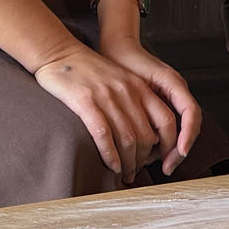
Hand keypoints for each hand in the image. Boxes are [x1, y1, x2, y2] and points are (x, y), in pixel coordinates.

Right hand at [32, 40, 193, 177]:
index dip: (168, 145)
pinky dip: (110, 154)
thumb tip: (146, 136)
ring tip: (125, 175)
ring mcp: (108, 96)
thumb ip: (135, 101)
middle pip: (147, 135)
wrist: (60, 53)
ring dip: (128, 162)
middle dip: (144, 160)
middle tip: (137, 173)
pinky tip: (111, 165)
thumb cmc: (88, 71)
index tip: (162, 160)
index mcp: (140, 87)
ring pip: (127, 138)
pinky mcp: (86, 101)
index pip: (167, 120)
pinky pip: (103, 134)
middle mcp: (128, 91)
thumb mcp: (121, 80)